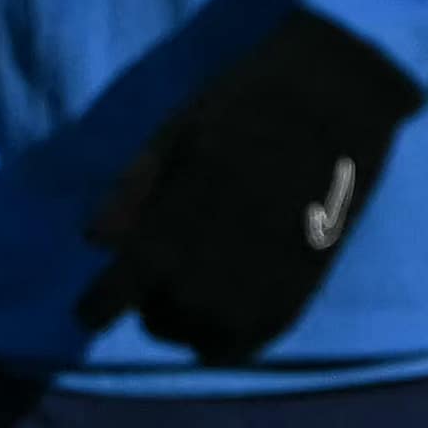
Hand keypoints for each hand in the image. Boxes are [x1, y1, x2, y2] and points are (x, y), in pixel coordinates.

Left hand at [84, 10, 422, 364]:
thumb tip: (93, 242)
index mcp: (179, 216)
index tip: (88, 313)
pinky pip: (264, 333)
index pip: (123, 288)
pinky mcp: (311, 273)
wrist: (339, 90)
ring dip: (190, 327)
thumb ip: (132, 192)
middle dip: (149, 308)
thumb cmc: (245, 102)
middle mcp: (221, 255)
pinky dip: (237, 338)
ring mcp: (270, 269)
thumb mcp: (173, 134)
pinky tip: (226, 318)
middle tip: (151, 286)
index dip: (97, 308)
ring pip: (212, 335)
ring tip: (188, 300)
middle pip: (165, 318)